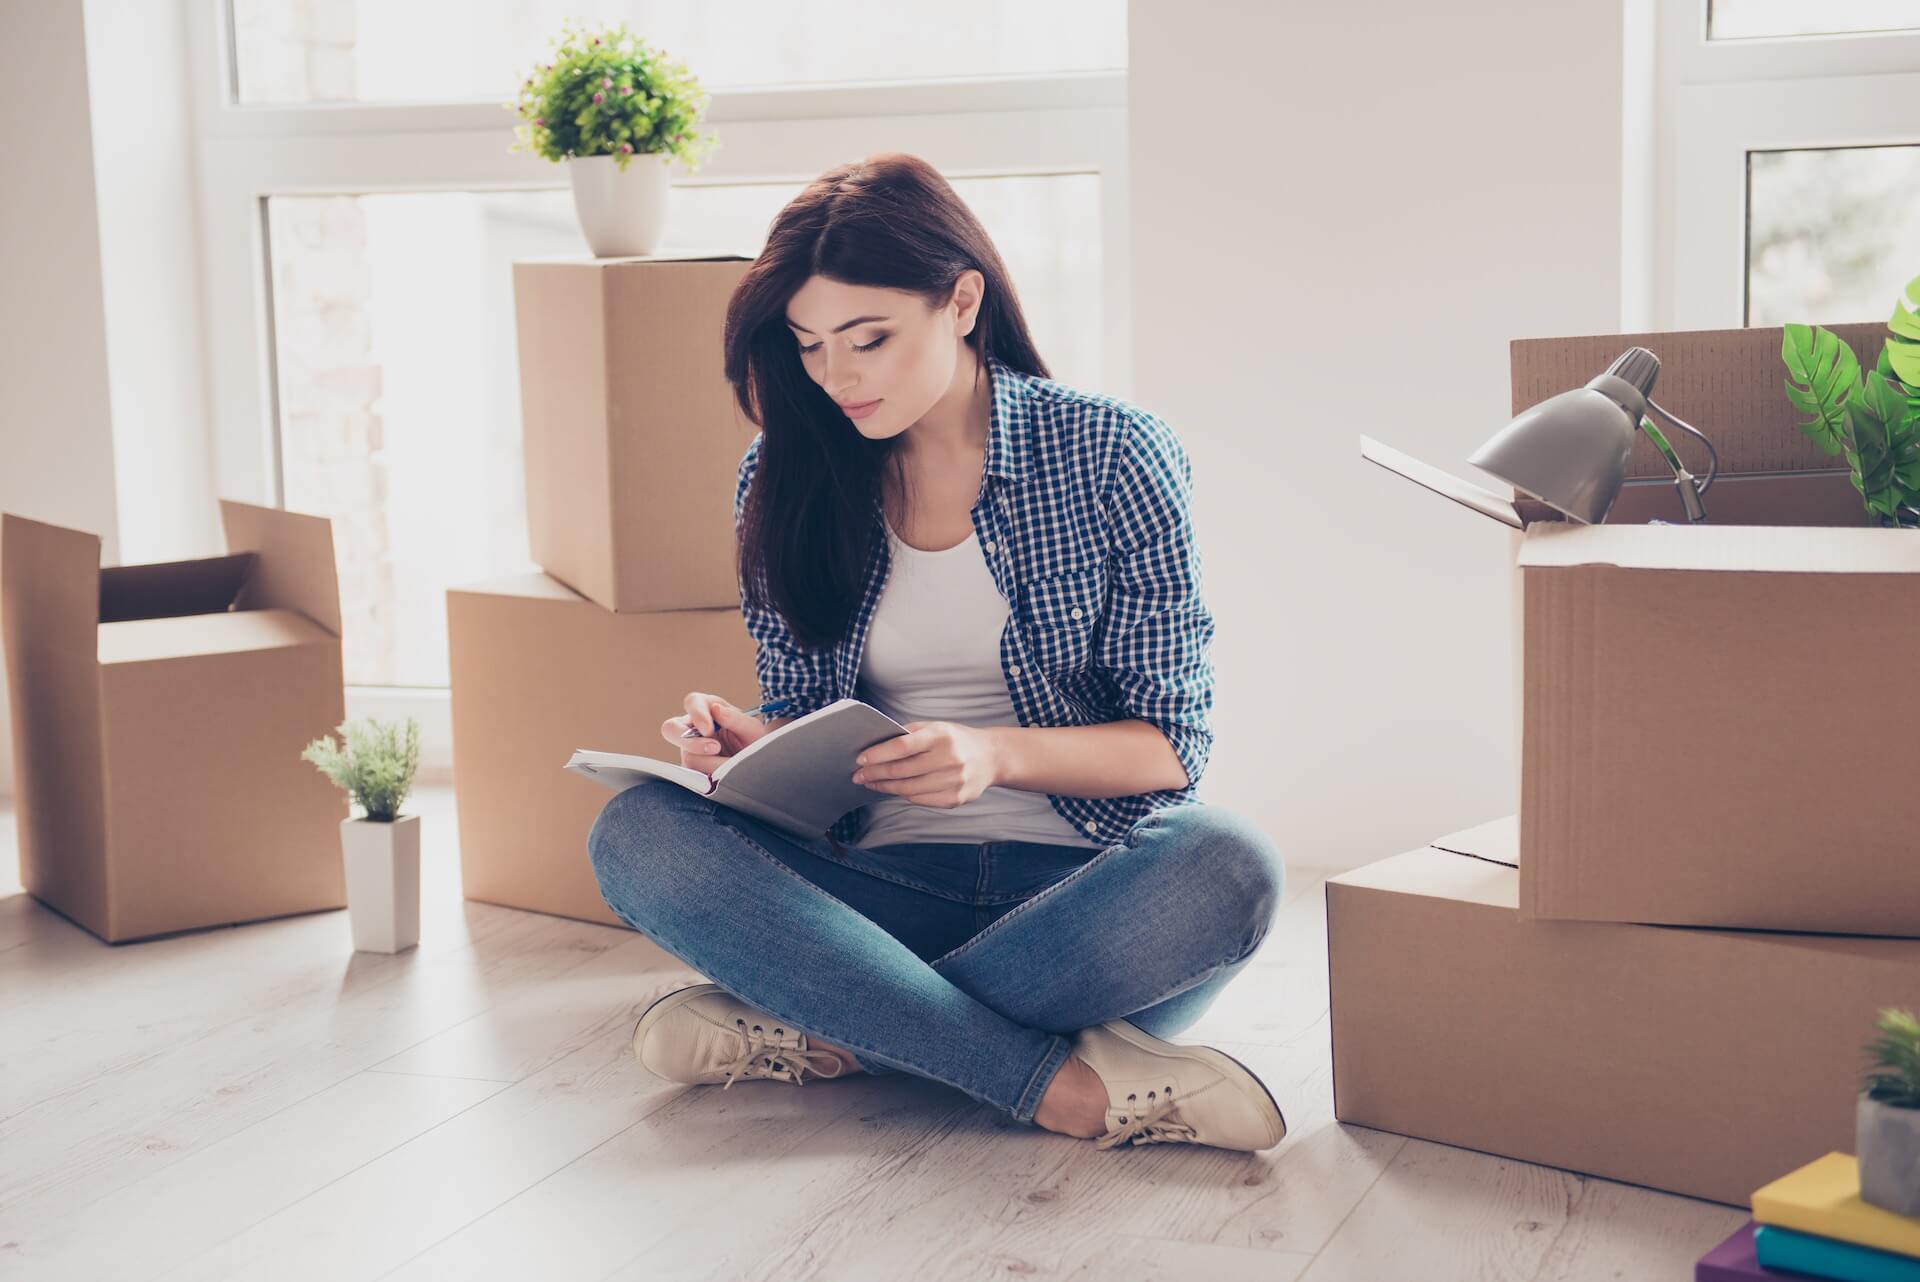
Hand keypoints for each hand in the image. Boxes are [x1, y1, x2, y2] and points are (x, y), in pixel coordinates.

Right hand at [661, 692, 773, 776]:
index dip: (697, 714)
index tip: (710, 729)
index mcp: (707, 709)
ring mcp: (689, 750)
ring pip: (686, 756)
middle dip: (690, 741)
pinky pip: (693, 775)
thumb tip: (715, 709)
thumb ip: (735, 719)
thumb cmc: (755, 742)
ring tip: (733, 764)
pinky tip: (726, 775)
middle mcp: (693, 728)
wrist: (758, 765)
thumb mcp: (752, 730)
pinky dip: (710, 776)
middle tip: (715, 748)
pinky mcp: (692, 770)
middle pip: (670, 728)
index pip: (692, 702)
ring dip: (711, 762)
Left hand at [851, 721, 999, 808]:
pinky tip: (894, 789)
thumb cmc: (956, 740)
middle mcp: (949, 758)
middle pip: (902, 770)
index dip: (878, 754)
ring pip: (908, 789)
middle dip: (875, 773)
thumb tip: (876, 748)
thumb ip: (909, 734)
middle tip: (858, 775)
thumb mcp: (935, 727)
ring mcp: (954, 781)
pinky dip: (903, 795)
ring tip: (871, 783)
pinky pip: (920, 800)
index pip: (902, 746)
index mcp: (941, 736)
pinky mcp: (956, 799)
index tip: (861, 759)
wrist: (991, 757)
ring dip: (885, 787)